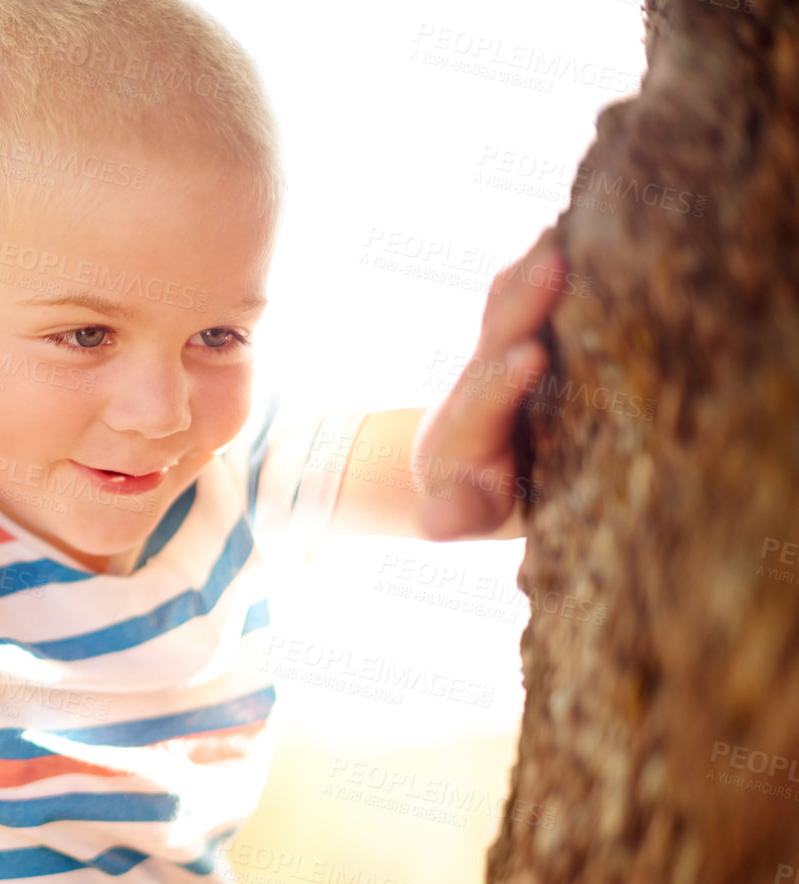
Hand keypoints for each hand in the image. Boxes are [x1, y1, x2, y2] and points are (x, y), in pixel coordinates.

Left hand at [412, 228, 567, 540]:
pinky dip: (550, 260)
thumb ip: (454, 515)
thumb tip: (437, 524)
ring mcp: (498, 349)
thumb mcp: (464, 513)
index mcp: (469, 426)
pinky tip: (584, 221)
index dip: (502, 379)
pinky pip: (528, 289)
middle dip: (522, 303)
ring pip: (510, 302)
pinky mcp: (522, 332)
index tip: (527, 355)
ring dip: (537, 267)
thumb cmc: (474, 497)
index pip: (483, 400)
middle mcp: (481, 377)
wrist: (460, 463)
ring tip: (568, 227)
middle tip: (552, 264)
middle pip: (495, 335)